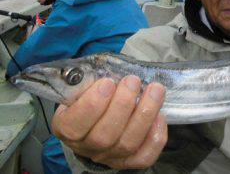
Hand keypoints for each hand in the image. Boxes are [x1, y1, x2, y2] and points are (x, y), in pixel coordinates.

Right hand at [52, 76, 166, 168]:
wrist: (97, 120)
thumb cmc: (91, 97)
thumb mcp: (81, 88)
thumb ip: (89, 82)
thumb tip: (108, 70)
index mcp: (67, 128)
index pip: (74, 125)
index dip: (92, 104)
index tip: (107, 83)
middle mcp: (87, 147)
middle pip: (105, 135)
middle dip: (123, 105)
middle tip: (133, 81)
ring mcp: (109, 156)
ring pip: (128, 143)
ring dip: (145, 114)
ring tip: (155, 90)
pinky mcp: (130, 162)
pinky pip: (144, 156)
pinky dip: (155, 137)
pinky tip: (159, 116)